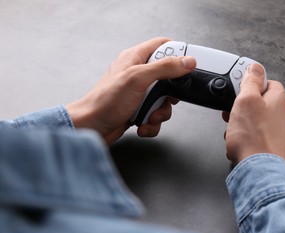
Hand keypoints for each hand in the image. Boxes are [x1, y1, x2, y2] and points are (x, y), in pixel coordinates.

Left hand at [66, 37, 195, 143]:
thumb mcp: (138, 78)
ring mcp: (139, 93)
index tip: (187, 66)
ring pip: (164, 100)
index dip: (178, 53)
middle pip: (168, 78)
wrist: (91, 127)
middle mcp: (138, 74)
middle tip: (164, 98)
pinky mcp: (138, 110)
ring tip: (148, 115)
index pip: (163, 46)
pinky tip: (142, 124)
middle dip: (170, 94)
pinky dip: (152, 123)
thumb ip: (165, 67)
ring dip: (160, 112)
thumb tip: (187, 61)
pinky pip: (155, 115)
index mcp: (135, 58)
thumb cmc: (105, 101)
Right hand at [223, 64, 284, 164]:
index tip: (239, 89)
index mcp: (279, 100)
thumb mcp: (246, 100)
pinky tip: (241, 147)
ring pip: (258, 124)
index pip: (268, 83)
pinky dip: (250, 141)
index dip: (251, 85)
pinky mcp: (277, 151)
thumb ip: (251, 81)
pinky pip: (260, 140)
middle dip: (244, 110)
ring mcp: (283, 135)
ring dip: (244, 127)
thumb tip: (255, 67)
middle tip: (232, 115)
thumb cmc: (254, 139)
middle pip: (261, 105)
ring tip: (234, 134)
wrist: (262, 173)